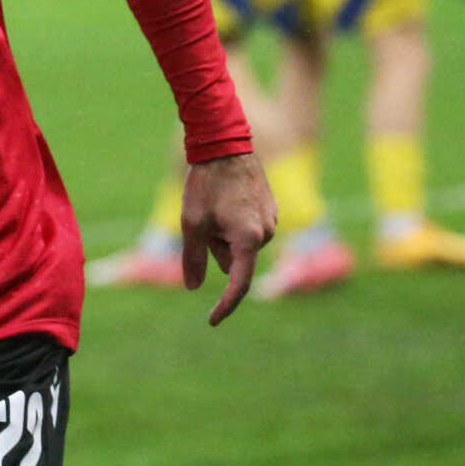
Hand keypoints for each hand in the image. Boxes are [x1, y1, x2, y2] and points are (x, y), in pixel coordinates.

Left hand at [180, 152, 275, 324]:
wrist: (224, 144)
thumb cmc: (206, 184)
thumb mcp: (192, 224)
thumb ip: (193, 258)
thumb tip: (193, 287)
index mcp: (249, 239)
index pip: (239, 284)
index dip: (224, 305)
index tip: (211, 321)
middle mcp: (267, 233)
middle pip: (234, 261)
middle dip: (216, 249)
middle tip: (204, 219)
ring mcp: (272, 221)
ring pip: (240, 245)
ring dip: (223, 235)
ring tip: (216, 206)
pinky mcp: (271, 210)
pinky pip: (248, 230)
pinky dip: (233, 225)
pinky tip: (226, 201)